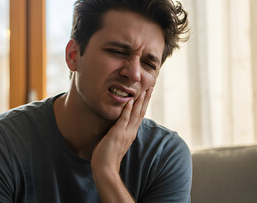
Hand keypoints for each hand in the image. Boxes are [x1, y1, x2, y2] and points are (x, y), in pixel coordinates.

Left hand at [91, 87, 152, 201]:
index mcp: (130, 133)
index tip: (147, 94)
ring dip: (140, 102)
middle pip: (141, 113)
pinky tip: (130, 101)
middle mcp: (130, 132)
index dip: (144, 104)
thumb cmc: (107, 156)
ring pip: (135, 114)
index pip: (139, 116)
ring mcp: (125, 133)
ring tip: (144, 91)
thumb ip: (118, 132)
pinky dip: (127, 110)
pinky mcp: (117, 134)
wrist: (105, 169)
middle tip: (151, 87)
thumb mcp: (115, 141)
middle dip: (146, 99)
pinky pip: (123, 120)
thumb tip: (115, 126)